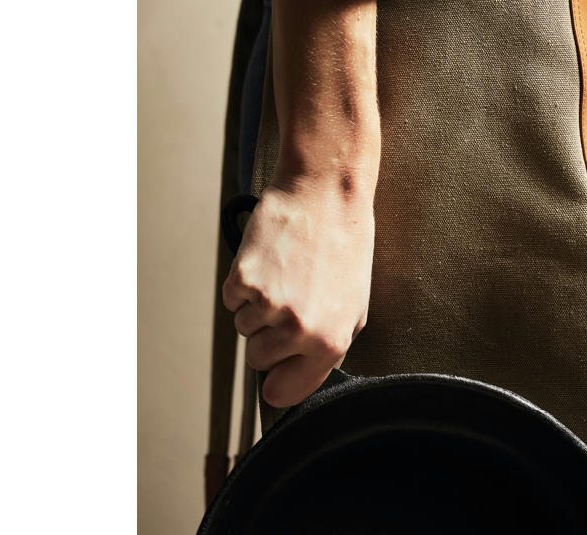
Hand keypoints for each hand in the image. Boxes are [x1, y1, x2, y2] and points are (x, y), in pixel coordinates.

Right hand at [222, 171, 375, 407]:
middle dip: (268, 337)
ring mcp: (268, 305)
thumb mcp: (355, 305)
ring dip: (258, 306)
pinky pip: (231, 299)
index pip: (284, 393)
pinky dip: (244, 283)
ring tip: (287, 272)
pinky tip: (271, 260)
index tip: (279, 366)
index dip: (279, 378)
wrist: (326, 193)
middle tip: (291, 300)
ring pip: (243, 328)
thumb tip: (301, 375)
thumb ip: (328, 347)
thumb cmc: (345, 244)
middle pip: (258, 361)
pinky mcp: (243, 280)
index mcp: (329, 342)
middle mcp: (298, 330)